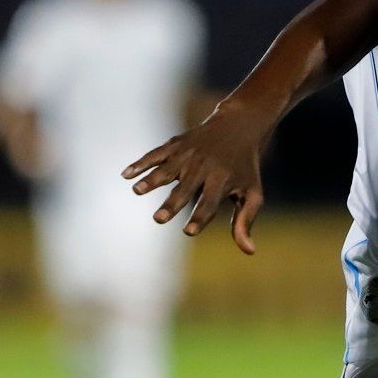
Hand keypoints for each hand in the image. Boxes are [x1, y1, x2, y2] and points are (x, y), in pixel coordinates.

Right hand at [121, 103, 269, 254]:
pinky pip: (156, 153)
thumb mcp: (252, 192)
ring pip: (168, 168)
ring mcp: (188, 154)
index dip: (200, 217)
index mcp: (223, 179)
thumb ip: (245, 221)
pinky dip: (141, 163)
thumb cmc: (245, 168)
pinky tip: (126, 174)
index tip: (189, 231)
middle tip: (158, 219)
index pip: (210, 202)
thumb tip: (249, 251)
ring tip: (137, 190)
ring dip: (152, 179)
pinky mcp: (176, 144)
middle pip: (186, 188)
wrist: (239, 125)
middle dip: (172, 203)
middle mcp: (204, 166)